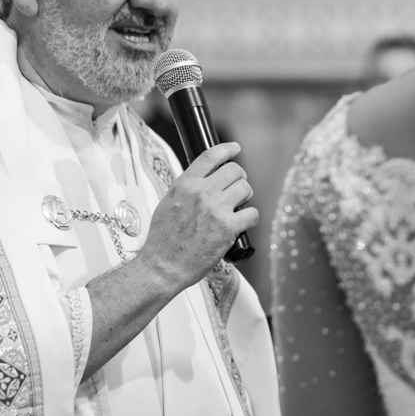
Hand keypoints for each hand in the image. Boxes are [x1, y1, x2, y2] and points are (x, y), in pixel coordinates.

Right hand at [137, 142, 258, 291]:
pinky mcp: (228, 228)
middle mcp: (201, 193)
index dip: (227, 149)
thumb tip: (205, 179)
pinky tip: (242, 223)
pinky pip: (252, 213)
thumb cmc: (163, 239)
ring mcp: (216, 209)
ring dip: (245, 197)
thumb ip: (187, 188)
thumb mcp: (168, 203)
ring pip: (246, 189)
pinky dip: (250, 218)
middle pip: (235, 170)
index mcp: (185, 184)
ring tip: (237, 207)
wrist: (162, 266)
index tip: (235, 149)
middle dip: (239, 178)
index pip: (211, 156)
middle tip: (236, 189)